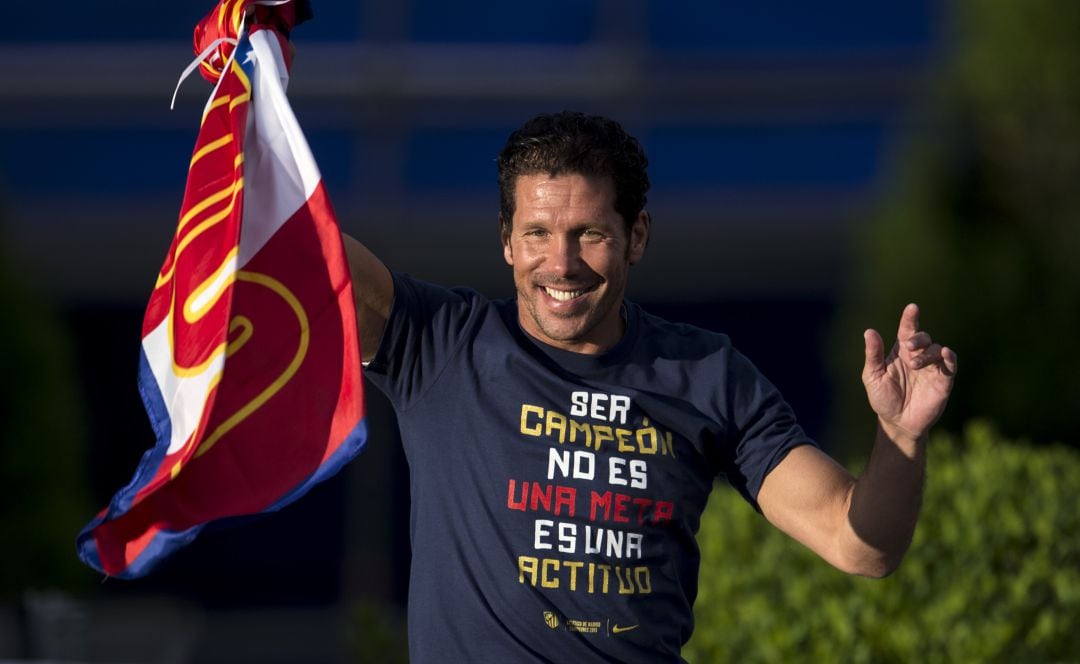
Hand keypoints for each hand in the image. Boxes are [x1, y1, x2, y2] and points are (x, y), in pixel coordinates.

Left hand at [862, 303, 957, 441]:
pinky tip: (947, 354)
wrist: (897, 422)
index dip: (910, 318)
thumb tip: (869, 331)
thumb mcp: (873, 376)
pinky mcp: (943, 381)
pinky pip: (951, 365)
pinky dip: (950, 358)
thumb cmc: (883, 398)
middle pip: (924, 338)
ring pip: (937, 350)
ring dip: (928, 353)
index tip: (912, 308)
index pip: (907, 330)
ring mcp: (932, 368)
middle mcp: (918, 356)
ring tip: (914, 365)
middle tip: (909, 346)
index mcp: (900, 352)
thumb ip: (873, 355)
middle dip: (919, 338)